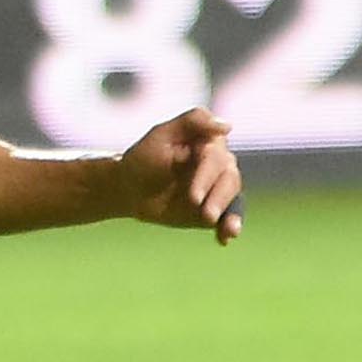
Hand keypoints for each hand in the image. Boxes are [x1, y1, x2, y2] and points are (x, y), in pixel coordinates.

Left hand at [119, 106, 243, 241]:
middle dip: (218, 198)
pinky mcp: (215, 207)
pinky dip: (229, 227)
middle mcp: (218, 164)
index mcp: (208, 142)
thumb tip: (228, 125)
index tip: (193, 196)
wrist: (128, 189)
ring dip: (229, 213)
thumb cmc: (142, 158)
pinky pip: (228, 217)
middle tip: (204, 214)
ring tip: (225, 229)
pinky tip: (224, 238)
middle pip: (229, 179)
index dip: (206, 176)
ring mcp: (217, 186)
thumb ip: (191, 123)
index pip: (216, 157)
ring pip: (233, 197)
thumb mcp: (160, 135)